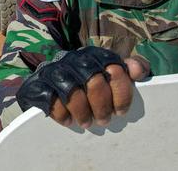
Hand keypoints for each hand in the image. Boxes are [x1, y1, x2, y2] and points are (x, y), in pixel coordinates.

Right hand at [16, 47, 150, 128]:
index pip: (114, 68)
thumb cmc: (83, 81)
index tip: (121, 111)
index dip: (121, 93)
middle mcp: (73, 59)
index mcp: (92, 55)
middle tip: (104, 120)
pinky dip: (62, 114)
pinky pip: (51, 100)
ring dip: (82, 112)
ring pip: (72, 92)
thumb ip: (126, 69)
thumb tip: (139, 71)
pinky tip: (68, 121)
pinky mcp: (38, 84)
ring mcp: (54, 70)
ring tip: (86, 122)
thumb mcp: (105, 71)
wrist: (45, 81)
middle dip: (102, 106)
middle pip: (93, 81)